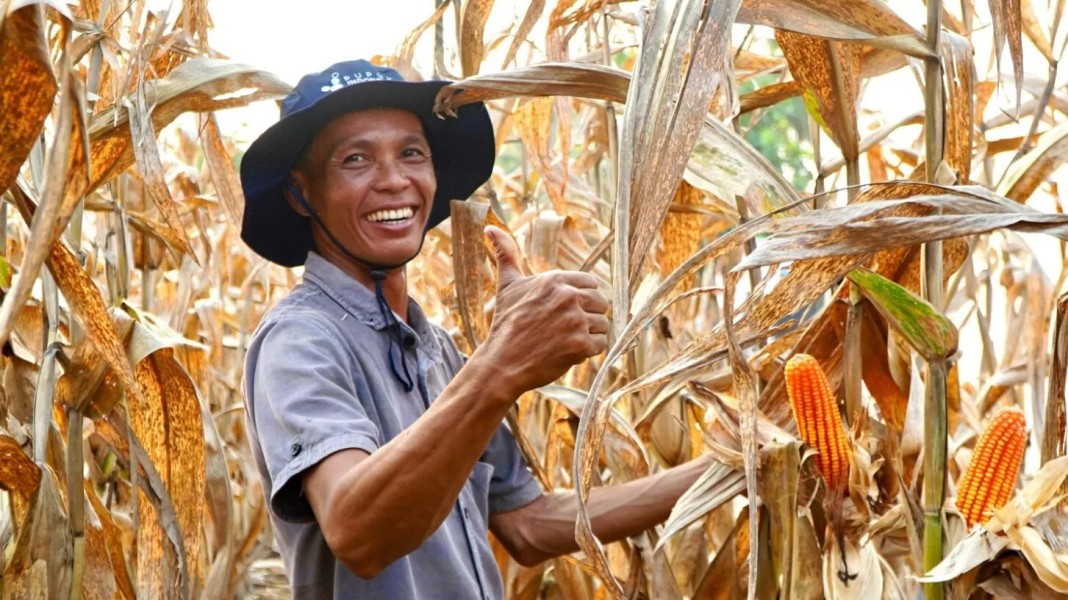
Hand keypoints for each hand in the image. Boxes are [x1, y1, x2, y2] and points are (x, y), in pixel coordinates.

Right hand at [477, 226, 609, 395]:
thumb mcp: (507, 285)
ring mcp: (575, 321)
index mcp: (554, 280)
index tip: (567, 311)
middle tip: (567, 329)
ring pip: (603, 324)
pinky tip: (569, 352)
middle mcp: (568, 296)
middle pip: (601, 303)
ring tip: (566, 341)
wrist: (502, 362)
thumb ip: (506, 254)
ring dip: (589, 335)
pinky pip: (601, 344)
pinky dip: (589, 351)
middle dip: (589, 316)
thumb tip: (489, 227)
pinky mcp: (581, 345)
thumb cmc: (505, 324)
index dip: (583, 299)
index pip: (591, 283)